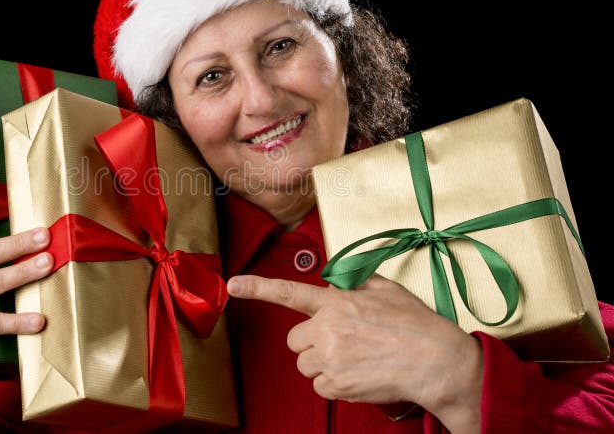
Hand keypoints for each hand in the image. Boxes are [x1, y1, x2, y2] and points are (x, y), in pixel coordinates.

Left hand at [227, 273, 482, 432]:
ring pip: (306, 364)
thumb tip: (339, 283)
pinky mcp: (337, 385)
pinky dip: (334, 382)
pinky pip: (320, 385)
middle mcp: (327, 329)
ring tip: (355, 358)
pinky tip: (357, 373)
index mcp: (337, 302)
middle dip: (312, 341)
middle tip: (341, 341)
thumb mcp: (386, 289)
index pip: (289, 292)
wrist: (436, 362)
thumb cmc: (415, 325)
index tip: (234, 284)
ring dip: (323, 362)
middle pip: (295, 340)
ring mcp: (330, 359)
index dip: (257, 288)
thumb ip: (355, 283)